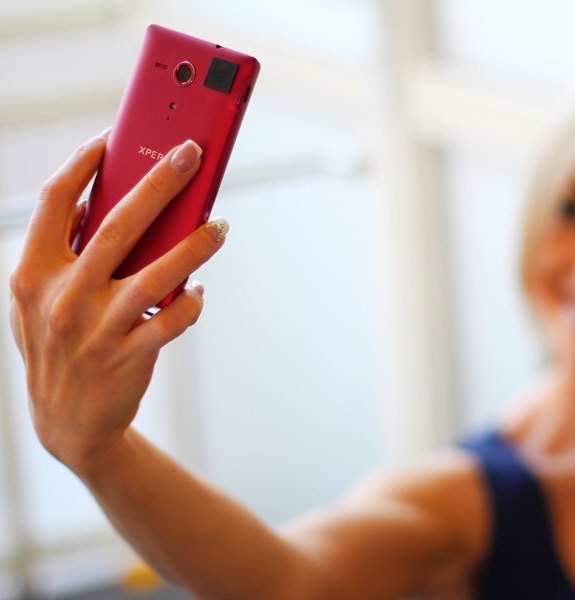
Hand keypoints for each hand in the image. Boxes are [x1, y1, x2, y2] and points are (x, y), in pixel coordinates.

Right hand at [9, 131, 226, 473]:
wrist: (67, 426)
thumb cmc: (59, 348)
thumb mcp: (41, 301)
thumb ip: (63, 255)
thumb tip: (105, 202)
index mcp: (33, 273)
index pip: (55, 201)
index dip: (85, 162)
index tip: (114, 135)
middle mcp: (61, 296)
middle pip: (117, 224)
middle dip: (159, 182)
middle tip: (192, 153)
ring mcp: (94, 328)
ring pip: (157, 273)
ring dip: (196, 244)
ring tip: (221, 226)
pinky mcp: (127, 356)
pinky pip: (173, 320)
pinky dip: (193, 302)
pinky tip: (199, 291)